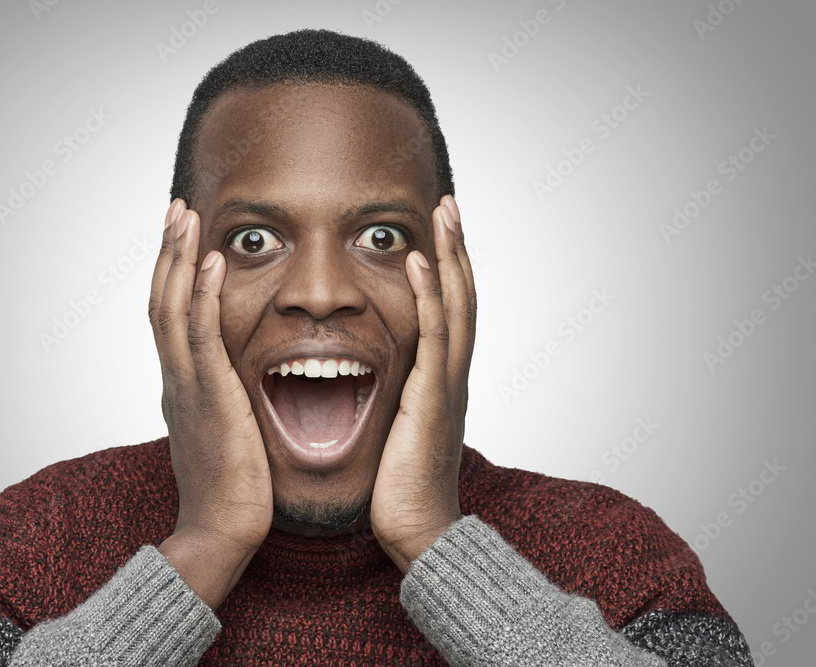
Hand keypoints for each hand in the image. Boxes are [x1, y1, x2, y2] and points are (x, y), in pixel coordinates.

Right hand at [149, 199, 272, 608]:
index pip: (169, 317)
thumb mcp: (220, 433)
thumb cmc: (228, 489)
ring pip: (172, 307)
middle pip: (161, 300)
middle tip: (176, 209)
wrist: (219, 531)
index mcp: (180, 386)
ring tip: (186, 216)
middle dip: (168, 252)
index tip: (182, 239)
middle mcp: (175, 378)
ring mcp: (187, 385)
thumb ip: (219, 402)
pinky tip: (213, 261)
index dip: (172, 274)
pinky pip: (202, 334)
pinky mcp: (209, 396)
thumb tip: (230, 388)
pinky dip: (203, 293)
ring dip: (179, 258)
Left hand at [370, 195, 475, 572]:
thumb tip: (376, 382)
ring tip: (443, 212)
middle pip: (461, 296)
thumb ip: (395, 397)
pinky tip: (419, 260)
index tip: (437, 232)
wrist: (418, 530)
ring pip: (456, 304)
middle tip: (448, 204)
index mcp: (441, 379)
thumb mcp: (398, 429)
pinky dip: (429, 293)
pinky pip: (432, 334)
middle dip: (456, 248)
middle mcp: (452, 373)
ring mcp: (447, 383)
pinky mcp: (432, 397)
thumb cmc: (402, 486)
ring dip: (450, 255)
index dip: (447, 269)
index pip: (449, 310)